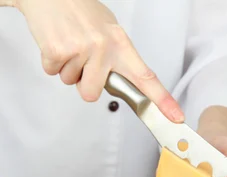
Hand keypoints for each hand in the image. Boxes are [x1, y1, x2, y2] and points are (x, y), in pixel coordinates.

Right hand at [14, 0, 183, 122]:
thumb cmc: (80, 10)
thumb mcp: (107, 30)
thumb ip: (116, 57)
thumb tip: (118, 81)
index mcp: (120, 43)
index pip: (146, 77)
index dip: (162, 100)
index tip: (175, 116)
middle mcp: (103, 48)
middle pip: (92, 93)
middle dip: (83, 82)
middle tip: (81, 59)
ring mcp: (80, 49)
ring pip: (71, 82)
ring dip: (66, 67)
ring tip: (68, 43)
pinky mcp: (57, 51)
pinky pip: (52, 72)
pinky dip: (51, 61)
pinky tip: (56, 41)